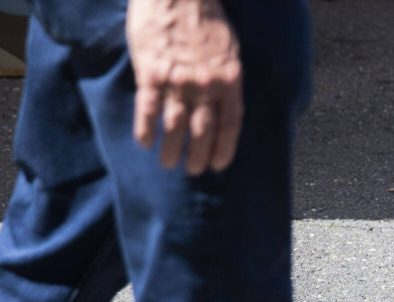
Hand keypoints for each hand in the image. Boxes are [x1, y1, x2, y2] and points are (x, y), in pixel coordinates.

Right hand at [126, 0, 243, 174]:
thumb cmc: (206, 19)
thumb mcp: (229, 51)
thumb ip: (226, 79)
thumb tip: (223, 104)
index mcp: (230, 80)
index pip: (230, 125)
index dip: (224, 148)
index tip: (218, 165)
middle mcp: (206, 86)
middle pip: (203, 131)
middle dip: (198, 156)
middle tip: (193, 171)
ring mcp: (178, 80)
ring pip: (175, 126)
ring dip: (172, 150)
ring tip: (169, 165)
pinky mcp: (151, 72)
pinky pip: (148, 109)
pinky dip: (145, 130)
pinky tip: (144, 143)